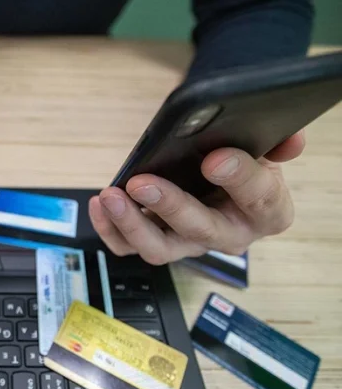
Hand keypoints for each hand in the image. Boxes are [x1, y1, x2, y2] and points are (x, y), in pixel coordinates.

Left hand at [89, 132, 304, 264]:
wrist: (223, 180)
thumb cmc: (244, 165)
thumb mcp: (266, 150)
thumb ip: (278, 144)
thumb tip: (288, 140)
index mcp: (267, 212)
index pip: (259, 198)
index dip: (239, 178)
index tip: (215, 159)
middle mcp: (229, 236)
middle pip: (200, 231)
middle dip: (170, 206)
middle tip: (142, 182)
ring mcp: (189, 244)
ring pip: (159, 248)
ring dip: (131, 224)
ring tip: (111, 196)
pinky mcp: (157, 242)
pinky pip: (129, 246)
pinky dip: (110, 229)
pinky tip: (99, 204)